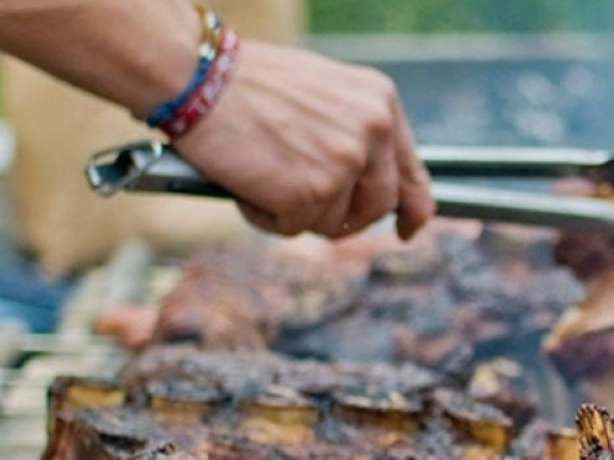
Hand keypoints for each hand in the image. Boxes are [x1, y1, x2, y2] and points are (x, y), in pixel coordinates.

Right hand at [173, 40, 434, 239]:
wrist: (200, 77)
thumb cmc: (247, 83)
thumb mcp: (323, 94)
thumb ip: (352, 133)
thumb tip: (362, 184)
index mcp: (381, 102)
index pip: (411, 172)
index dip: (412, 208)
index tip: (407, 229)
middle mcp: (373, 132)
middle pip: (378, 206)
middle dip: (345, 216)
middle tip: (305, 205)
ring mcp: (345, 164)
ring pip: (333, 222)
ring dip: (297, 212)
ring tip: (263, 174)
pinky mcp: (312, 193)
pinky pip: (293, 229)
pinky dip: (265, 216)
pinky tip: (247, 183)